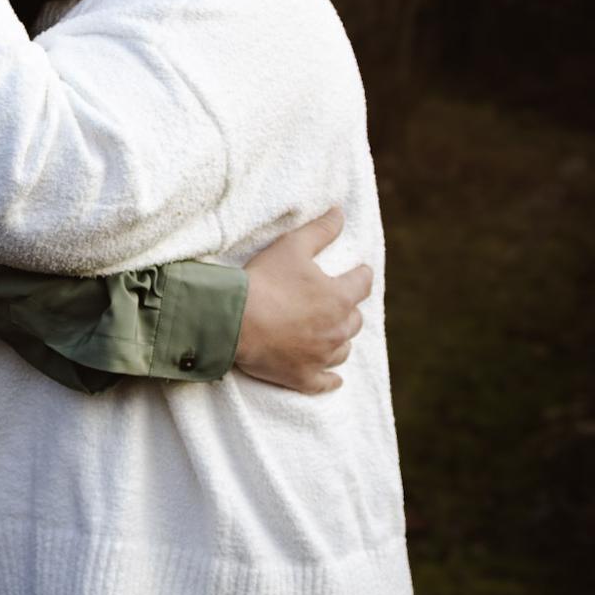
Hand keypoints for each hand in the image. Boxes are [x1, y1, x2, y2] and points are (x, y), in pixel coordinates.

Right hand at [235, 207, 370, 394]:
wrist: (232, 321)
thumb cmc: (264, 281)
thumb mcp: (292, 247)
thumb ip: (321, 230)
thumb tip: (340, 212)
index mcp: (339, 297)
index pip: (362, 283)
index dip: (360, 275)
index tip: (358, 272)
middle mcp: (337, 330)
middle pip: (354, 320)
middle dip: (347, 310)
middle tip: (335, 303)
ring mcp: (320, 357)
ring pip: (342, 350)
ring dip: (339, 341)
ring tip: (328, 335)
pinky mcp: (302, 377)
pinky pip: (325, 382)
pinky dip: (330, 379)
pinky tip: (332, 378)